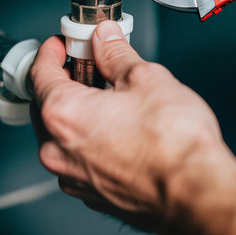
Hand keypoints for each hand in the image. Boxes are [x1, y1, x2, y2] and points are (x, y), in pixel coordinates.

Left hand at [30, 21, 235, 234]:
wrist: (195, 192)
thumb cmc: (173, 144)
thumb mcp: (145, 77)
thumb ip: (116, 54)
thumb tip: (107, 40)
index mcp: (63, 114)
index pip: (40, 72)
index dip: (52, 51)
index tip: (62, 43)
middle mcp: (59, 151)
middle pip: (48, 105)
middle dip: (66, 81)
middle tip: (89, 65)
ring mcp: (75, 177)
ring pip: (64, 136)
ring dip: (79, 114)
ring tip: (111, 98)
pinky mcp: (94, 194)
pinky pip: (81, 160)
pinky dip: (91, 142)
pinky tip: (119, 130)